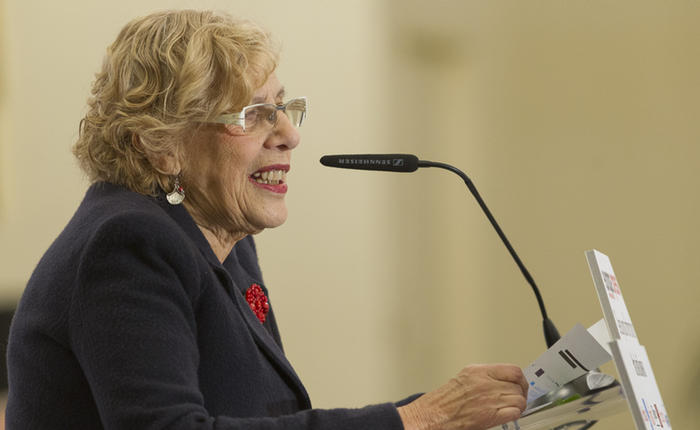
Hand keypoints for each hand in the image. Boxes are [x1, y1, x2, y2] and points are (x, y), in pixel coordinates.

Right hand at [398, 364, 527, 429]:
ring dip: (517, 405)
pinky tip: (508, 415)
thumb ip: (486, 375)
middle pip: (518, 386)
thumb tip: (503, 379)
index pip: (513, 371)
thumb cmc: (446, 399)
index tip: (520, 385)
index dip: (520, 380)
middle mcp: (486, 383)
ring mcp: (490, 399)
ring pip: (519, 400)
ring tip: (510, 408)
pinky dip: (515, 414)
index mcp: (480, 371)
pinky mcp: (491, 415)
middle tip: (516, 398)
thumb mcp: (466, 376)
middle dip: (519, 393)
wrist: (436, 414)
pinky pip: (515, 412)